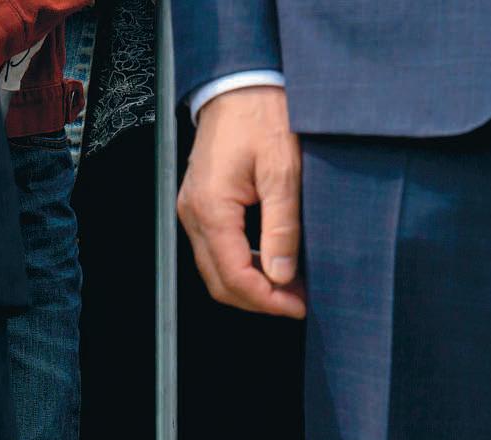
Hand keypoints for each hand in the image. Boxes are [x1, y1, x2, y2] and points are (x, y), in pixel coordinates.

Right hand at [177, 87, 305, 318]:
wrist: (239, 82)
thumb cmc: (261, 116)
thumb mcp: (283, 170)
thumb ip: (282, 227)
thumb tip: (281, 276)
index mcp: (211, 209)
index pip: (234, 276)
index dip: (267, 300)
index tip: (298, 306)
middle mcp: (193, 215)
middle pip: (219, 282)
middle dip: (258, 301)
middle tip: (297, 303)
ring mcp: (192, 211)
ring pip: (216, 271)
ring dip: (251, 286)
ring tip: (290, 287)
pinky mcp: (200, 206)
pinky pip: (216, 251)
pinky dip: (243, 267)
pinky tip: (272, 264)